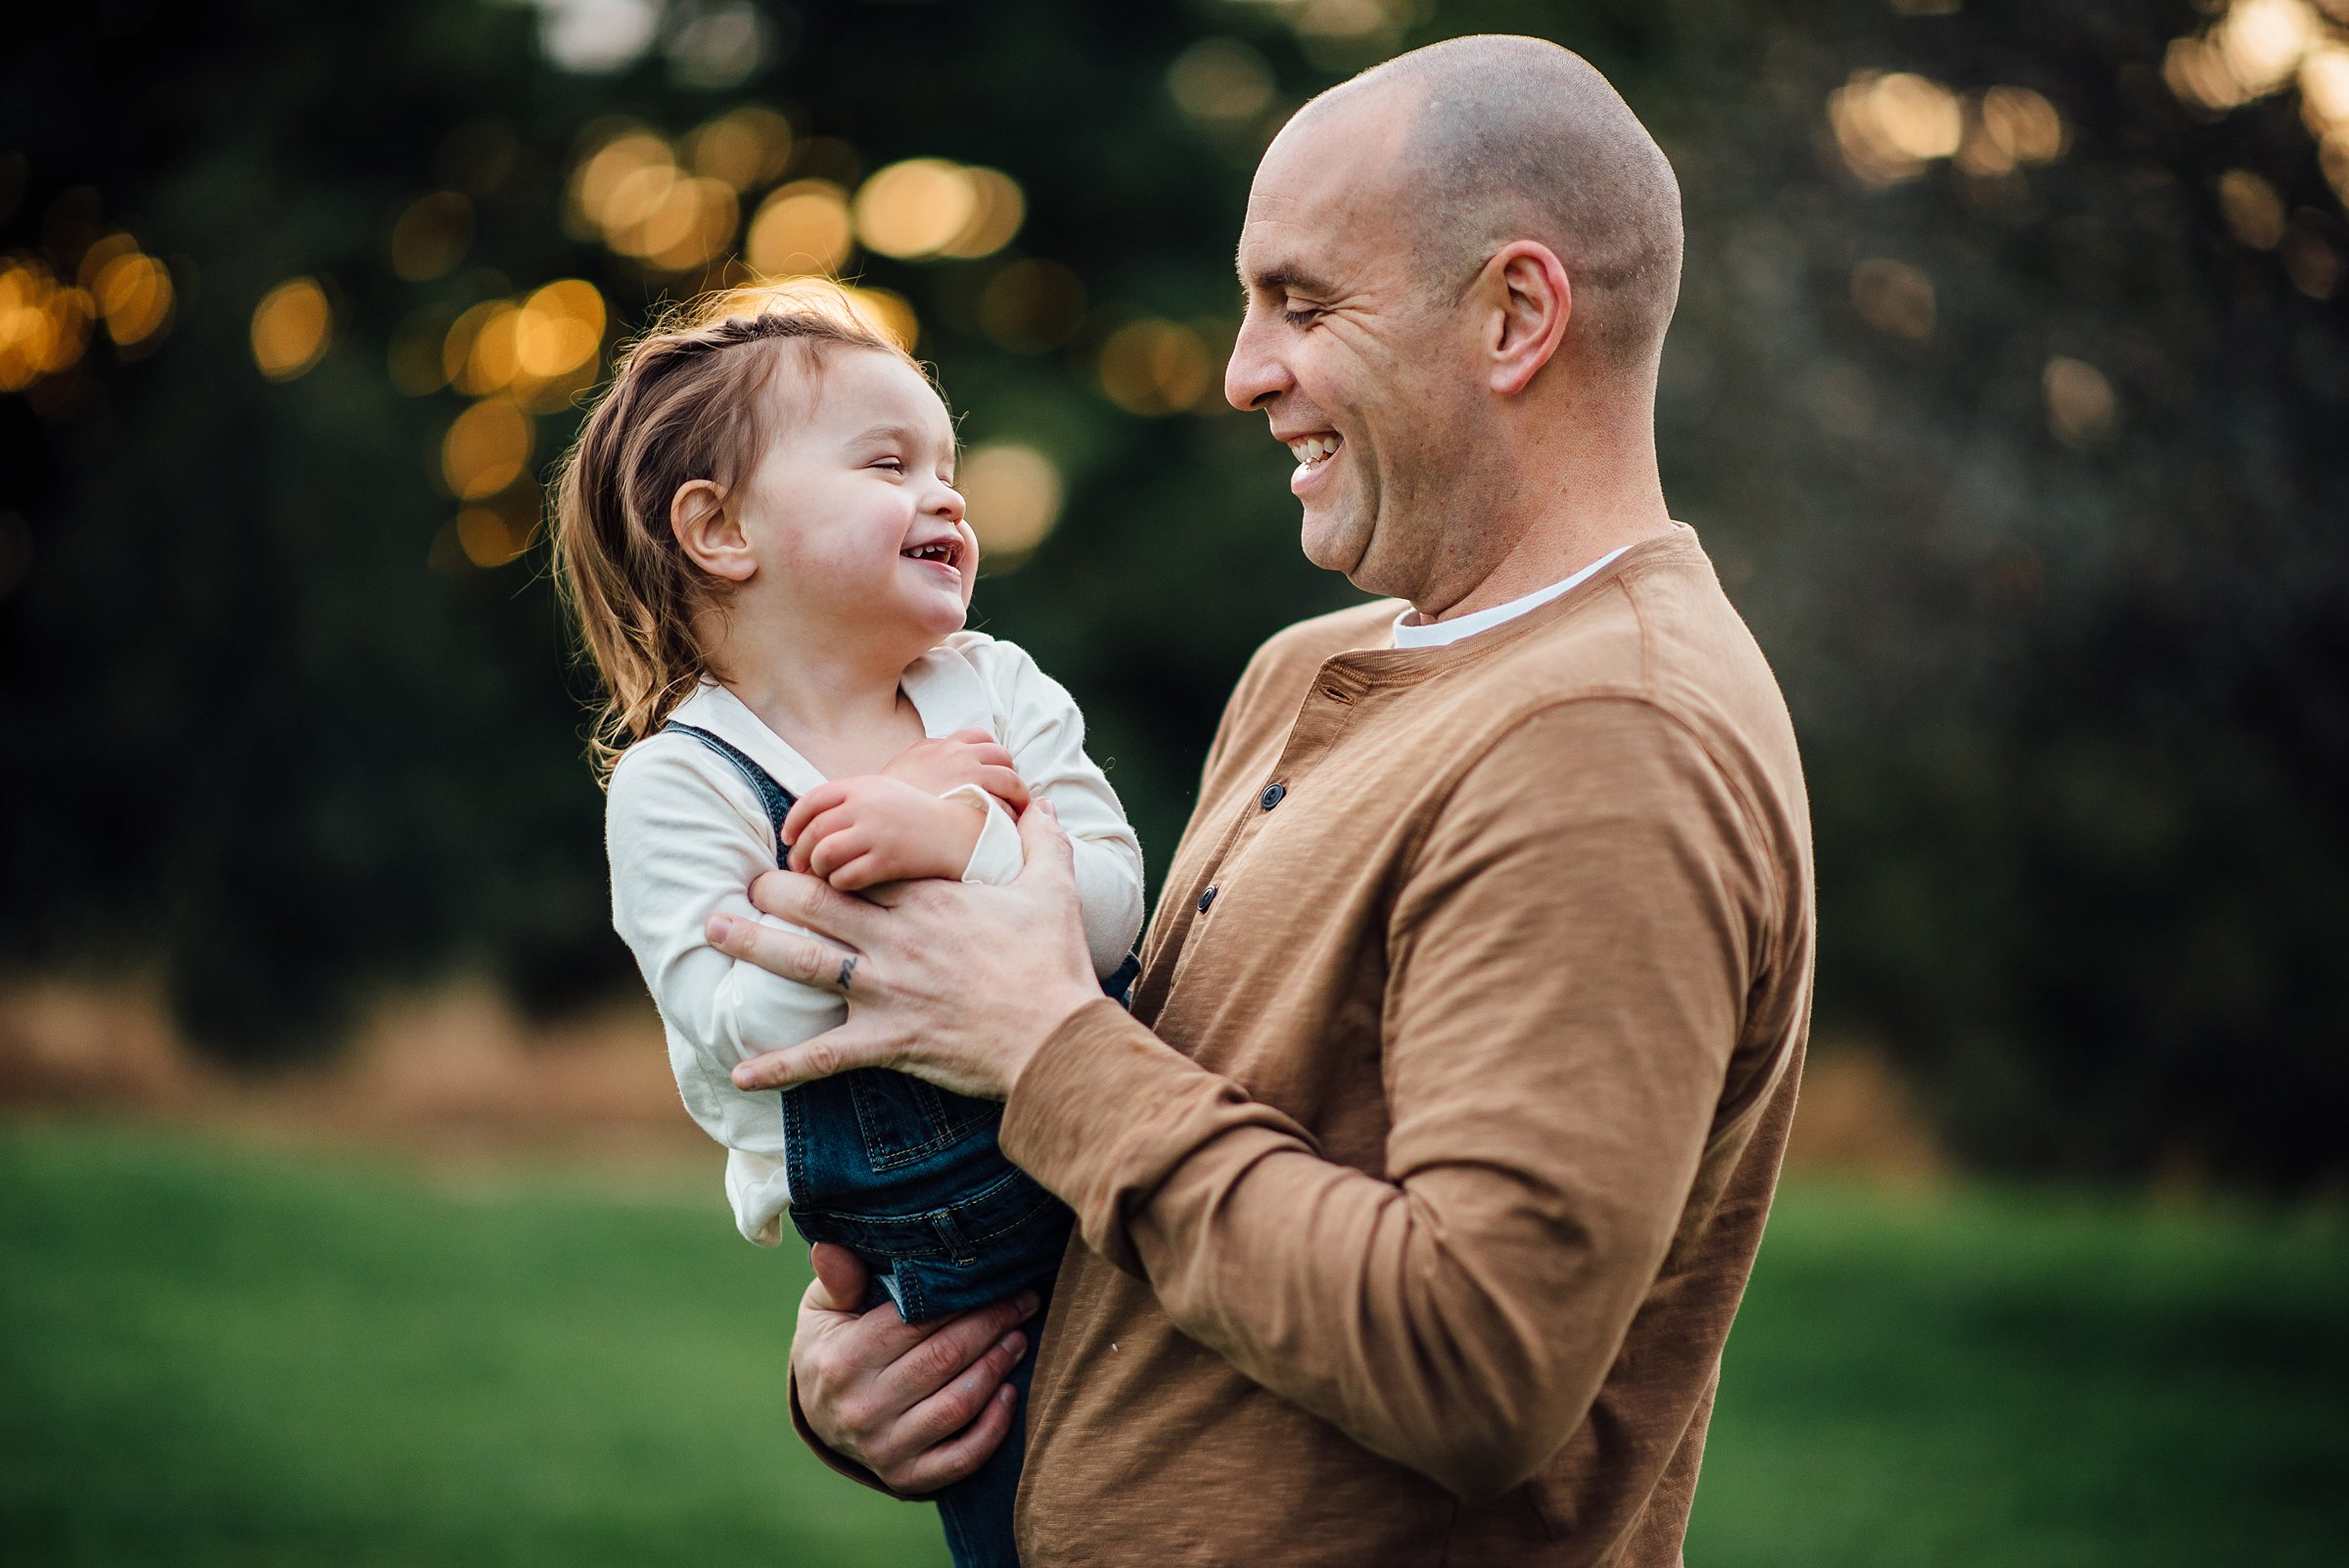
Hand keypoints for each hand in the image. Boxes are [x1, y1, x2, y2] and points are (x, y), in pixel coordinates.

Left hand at [706, 802, 1101, 1100]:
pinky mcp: (886, 1040)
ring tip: (713, 930)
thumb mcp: (1054, 890)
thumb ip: (1044, 843)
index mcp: (930, 899)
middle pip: (818, 903)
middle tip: (747, 885)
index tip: (806, 850)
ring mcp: (886, 989)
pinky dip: (779, 1065)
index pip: (863, 865)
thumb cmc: (1054, 965)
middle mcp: (897, 938)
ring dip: (754, 944)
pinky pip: (822, 1054)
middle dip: (776, 890)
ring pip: (803, 961)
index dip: (829, 856)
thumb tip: (1045, 805)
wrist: (1056, 1038)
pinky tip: (738, 1073)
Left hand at [781, 773, 985, 891]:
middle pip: (814, 830)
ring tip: (822, 876)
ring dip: (817, 869)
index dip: (793, 822)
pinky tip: (845, 885)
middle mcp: (867, 805)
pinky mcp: (889, 859)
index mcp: (863, 785)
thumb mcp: (883, 795)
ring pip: (825, 854)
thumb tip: (808, 826)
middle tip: (799, 867)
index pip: (812, 801)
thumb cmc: (917, 817)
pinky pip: (846, 876)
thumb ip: (848, 802)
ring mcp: (878, 832)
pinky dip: (838, 884)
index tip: (788, 839)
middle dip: (800, 852)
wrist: (960, 833)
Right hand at [794, 1244, 1037, 1493]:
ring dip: (998, 1368)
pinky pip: (960, 1459)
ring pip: (958, 1405)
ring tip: (1019, 1338)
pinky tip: (1010, 1394)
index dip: (962, 1298)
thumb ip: (837, 1279)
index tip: (998, 1277)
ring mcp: (883, 1449)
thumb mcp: (823, 1309)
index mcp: (842, 1361)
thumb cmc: (831, 1346)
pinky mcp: (904, 1477)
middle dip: (993, 1325)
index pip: (914, 1322)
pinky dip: (992, 1429)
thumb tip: (831, 1246)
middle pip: (944, 1359)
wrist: (817, 1416)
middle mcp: (861, 1409)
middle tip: (1024, 1301)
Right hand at [882, 729, 1031, 815]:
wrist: (879, 817)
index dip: (990, 755)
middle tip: (1010, 794)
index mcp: (942, 745)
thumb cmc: (888, 800)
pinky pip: (1005, 804)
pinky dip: (1010, 814)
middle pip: (1001, 755)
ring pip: (1010, 779)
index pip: (979, 737)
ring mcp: (969, 775)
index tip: (992, 771)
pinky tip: (1007, 827)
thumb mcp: (903, 768)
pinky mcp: (976, 800)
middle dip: (1008, 773)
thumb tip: (934, 756)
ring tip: (1017, 813)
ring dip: (1017, 795)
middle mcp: (959, 754)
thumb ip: (923, 758)